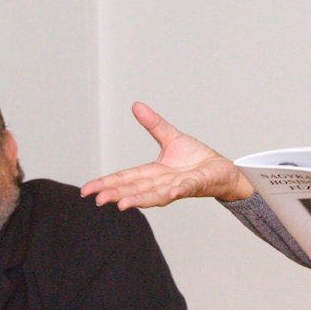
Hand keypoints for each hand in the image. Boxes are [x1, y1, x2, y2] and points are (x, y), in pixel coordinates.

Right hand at [81, 102, 253, 208]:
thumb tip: (136, 106)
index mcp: (153, 173)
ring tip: (122, 204)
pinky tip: (170, 192)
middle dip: (116, 194)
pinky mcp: (196, 184)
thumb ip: (153, 124)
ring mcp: (178, 186)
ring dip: (139, 199)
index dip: (106, 183)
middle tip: (99, 200)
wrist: (223, 169)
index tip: (88, 190)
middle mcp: (162, 183)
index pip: (125, 178)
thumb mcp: (171, 137)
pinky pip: (186, 188)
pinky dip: (177, 191)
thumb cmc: (197, 159)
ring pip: (156, 195)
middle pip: (135, 189)